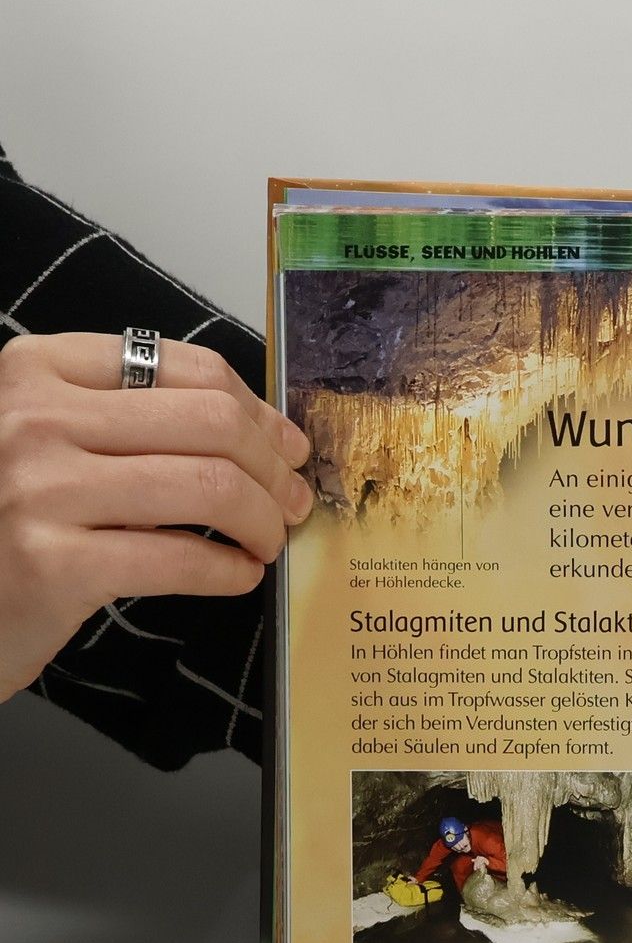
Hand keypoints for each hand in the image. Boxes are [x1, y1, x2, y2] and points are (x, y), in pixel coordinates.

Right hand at [0, 331, 312, 701]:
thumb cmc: (17, 516)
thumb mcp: (62, 442)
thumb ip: (141, 420)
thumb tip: (269, 434)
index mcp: (41, 370)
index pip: (189, 368)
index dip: (259, 412)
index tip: (286, 449)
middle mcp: (33, 418)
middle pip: (212, 422)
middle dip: (274, 470)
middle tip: (293, 504)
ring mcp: (40, 488)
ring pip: (208, 485)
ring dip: (263, 521)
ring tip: (268, 541)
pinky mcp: (53, 564)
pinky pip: (181, 557)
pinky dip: (230, 570)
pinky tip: (239, 574)